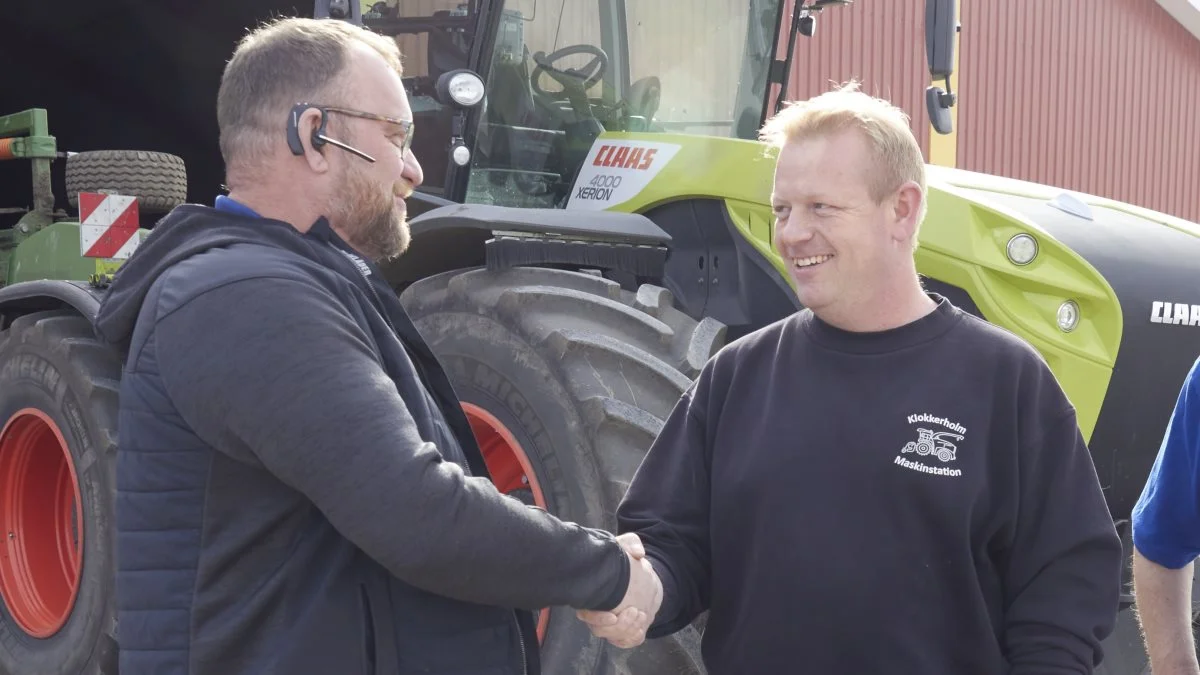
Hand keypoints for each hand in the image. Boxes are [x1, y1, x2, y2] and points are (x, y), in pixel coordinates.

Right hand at [576, 533, 661, 647]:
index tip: (613, 615)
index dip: (597, 618)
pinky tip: (641, 629)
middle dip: (619, 625)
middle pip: (599, 630)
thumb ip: (631, 544)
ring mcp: (608, 624)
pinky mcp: (621, 630)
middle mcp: (595, 613)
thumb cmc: (623, 562)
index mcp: (591, 595)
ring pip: (613, 637)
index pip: (586, 614)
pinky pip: (624, 642)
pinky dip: (632, 638)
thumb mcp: (625, 547)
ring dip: (628, 630)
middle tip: (635, 611)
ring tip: (642, 615)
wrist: (636, 576)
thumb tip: (638, 552)